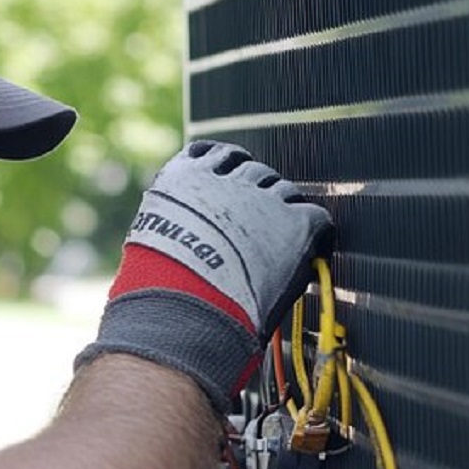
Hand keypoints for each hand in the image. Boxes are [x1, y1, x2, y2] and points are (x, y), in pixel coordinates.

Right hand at [76, 140, 332, 411]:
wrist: (183, 316)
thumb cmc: (159, 295)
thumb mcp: (152, 242)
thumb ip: (174, 223)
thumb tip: (184, 237)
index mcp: (182, 178)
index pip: (213, 153)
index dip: (228, 167)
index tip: (232, 180)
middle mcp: (223, 180)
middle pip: (254, 171)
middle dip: (257, 194)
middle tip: (258, 224)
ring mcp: (260, 200)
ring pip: (284, 192)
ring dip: (283, 212)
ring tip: (280, 244)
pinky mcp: (293, 224)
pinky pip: (317, 217)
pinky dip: (317, 234)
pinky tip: (314, 250)